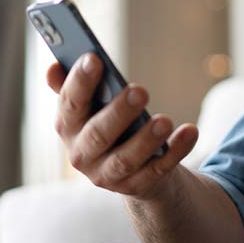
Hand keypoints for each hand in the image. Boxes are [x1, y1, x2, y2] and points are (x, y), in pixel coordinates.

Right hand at [47, 54, 197, 199]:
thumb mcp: (90, 106)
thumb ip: (73, 86)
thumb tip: (53, 67)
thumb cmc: (108, 123)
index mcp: (68, 127)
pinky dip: (176, 151)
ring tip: (165, 120)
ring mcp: (108, 175)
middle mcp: (82, 155)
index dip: (79, 81)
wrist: (130, 169)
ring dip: (146, 140)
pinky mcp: (138, 185)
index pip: (70, 104)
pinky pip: (158, 170)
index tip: (94, 58)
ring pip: (126, 159)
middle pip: (98, 135)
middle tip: (140, 90)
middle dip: (118, 113)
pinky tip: (190, 131)